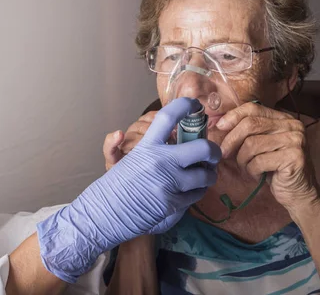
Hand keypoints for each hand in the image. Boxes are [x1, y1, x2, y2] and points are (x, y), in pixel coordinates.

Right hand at [37, 98, 220, 282]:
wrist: (106, 213)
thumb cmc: (116, 185)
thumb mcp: (126, 160)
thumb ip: (140, 146)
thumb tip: (138, 134)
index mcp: (148, 147)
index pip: (168, 117)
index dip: (185, 106)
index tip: (195, 105)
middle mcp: (161, 162)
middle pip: (202, 148)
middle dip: (213, 150)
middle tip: (213, 153)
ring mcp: (170, 184)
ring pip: (205, 176)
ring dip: (207, 176)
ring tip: (202, 176)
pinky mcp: (174, 204)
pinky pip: (196, 195)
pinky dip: (195, 193)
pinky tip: (187, 192)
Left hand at [217, 102, 319, 215]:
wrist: (298, 193)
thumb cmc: (274, 169)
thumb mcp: (259, 146)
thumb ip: (246, 133)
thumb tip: (218, 126)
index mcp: (283, 119)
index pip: (253, 108)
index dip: (233, 116)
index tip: (220, 127)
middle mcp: (292, 126)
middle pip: (250, 124)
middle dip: (231, 140)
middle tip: (223, 153)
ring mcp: (295, 141)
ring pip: (252, 144)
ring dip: (243, 159)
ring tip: (247, 168)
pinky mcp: (295, 157)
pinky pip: (259, 161)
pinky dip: (252, 170)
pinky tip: (258, 175)